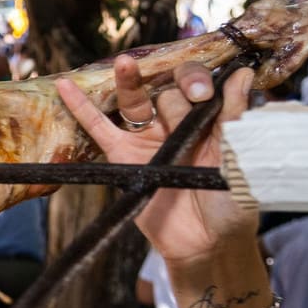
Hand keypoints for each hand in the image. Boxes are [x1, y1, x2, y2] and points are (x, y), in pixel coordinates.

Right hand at [57, 56, 255, 268]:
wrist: (207, 244)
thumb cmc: (233, 204)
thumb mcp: (241, 157)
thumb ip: (235, 117)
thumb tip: (240, 74)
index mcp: (210, 121)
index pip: (202, 86)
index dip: (201, 82)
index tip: (204, 95)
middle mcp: (179, 125)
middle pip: (168, 89)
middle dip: (178, 86)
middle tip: (189, 95)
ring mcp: (150, 140)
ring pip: (136, 101)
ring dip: (129, 79)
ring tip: (125, 63)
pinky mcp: (124, 158)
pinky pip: (100, 129)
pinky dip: (82, 108)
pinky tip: (66, 85)